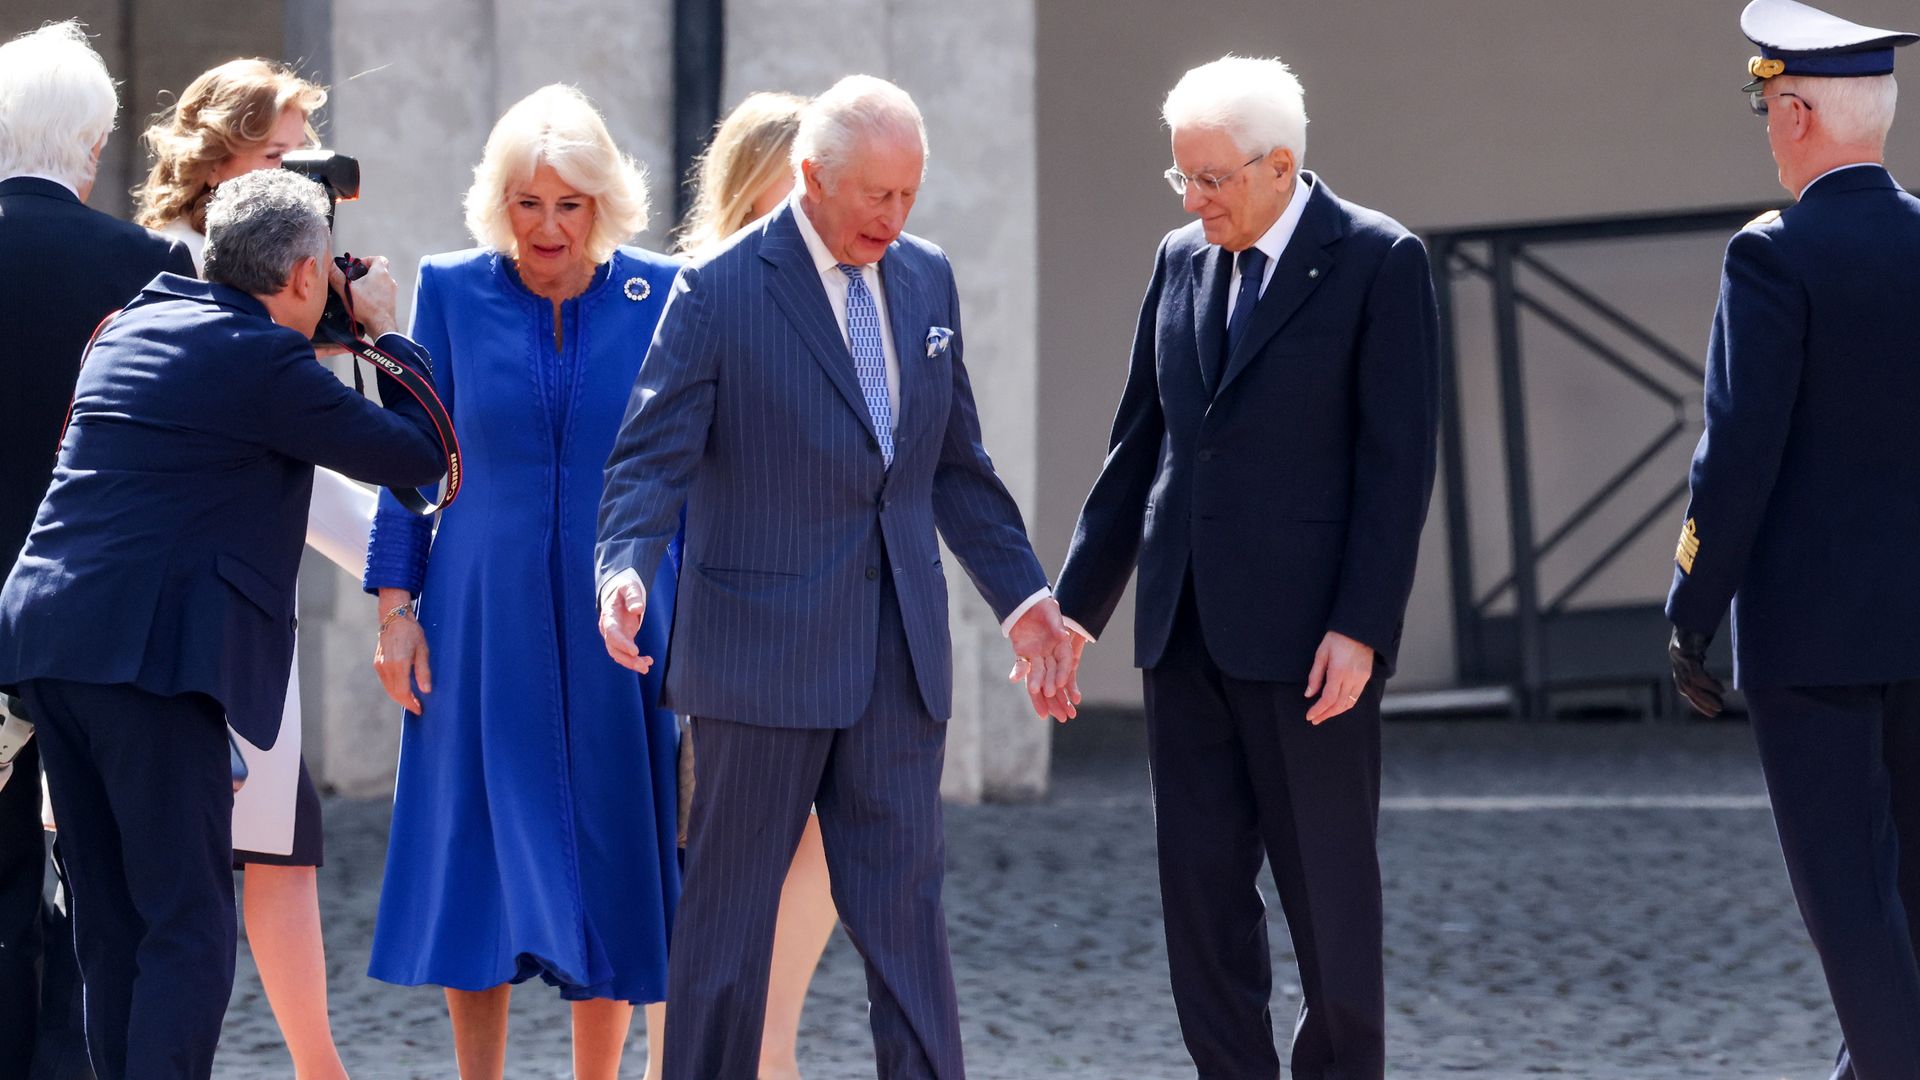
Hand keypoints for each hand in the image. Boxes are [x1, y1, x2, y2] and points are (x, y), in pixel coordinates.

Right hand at [330, 254, 397, 338]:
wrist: (380, 326)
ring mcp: (391, 293)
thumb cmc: (367, 307)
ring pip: (379, 284)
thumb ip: (337, 276)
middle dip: (365, 275)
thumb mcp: (346, 290)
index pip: (378, 258)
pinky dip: (372, 296)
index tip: (357, 267)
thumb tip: (330, 267)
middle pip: (378, 271)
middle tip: (354, 281)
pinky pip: (381, 295)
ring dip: (369, 286)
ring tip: (356, 293)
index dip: (367, 260)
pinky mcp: (390, 303)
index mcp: (380, 273)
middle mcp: (389, 281)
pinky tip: (362, 303)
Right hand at [373, 589, 430, 714]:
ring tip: (412, 702)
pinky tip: (403, 691)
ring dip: (400, 697)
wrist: (394, 618)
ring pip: (389, 689)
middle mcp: (386, 666)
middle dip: (406, 703)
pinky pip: (386, 682)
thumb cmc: (412, 632)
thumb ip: (424, 671)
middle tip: (418, 709)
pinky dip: (394, 689)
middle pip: (395, 693)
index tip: (420, 710)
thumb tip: (426, 691)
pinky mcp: (377, 663)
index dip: (411, 703)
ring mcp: (380, 665)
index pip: (403, 691)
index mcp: (399, 663)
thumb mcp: (423, 650)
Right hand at [598, 579, 653, 673]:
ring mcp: (615, 636)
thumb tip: (638, 609)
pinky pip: (626, 653)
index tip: (635, 651)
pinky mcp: (622, 639)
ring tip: (646, 668)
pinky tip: (648, 662)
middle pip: (613, 648)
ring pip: (618, 654)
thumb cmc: (624, 589)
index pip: (612, 633)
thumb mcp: (629, 587)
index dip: (622, 643)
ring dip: (631, 663)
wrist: (619, 593)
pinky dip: (635, 660)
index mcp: (608, 616)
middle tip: (642, 666)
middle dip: (627, 659)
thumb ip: (632, 596)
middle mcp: (608, 629)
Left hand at [1006, 598, 1077, 721]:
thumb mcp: (1050, 612)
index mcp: (1060, 645)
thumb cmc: (1042, 605)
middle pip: (1052, 674)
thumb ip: (1056, 624)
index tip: (1061, 683)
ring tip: (1035, 692)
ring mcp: (1035, 655)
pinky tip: (1014, 678)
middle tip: (1051, 696)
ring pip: (1037, 674)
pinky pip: (1020, 666)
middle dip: (1052, 687)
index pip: (1064, 662)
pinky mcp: (1022, 653)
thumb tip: (1063, 636)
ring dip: (1036, 683)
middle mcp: (1050, 653)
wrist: (1025, 602)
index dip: (1062, 672)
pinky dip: (1018, 672)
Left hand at [1304, 630, 1373, 724]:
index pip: (1328, 698)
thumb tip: (1309, 694)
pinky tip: (1337, 706)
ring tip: (1324, 715)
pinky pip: (1356, 697)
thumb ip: (1315, 676)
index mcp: (1339, 671)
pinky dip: (1346, 705)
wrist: (1360, 629)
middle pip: (1339, 704)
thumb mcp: (1321, 654)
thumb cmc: (1337, 638)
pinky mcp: (1366, 677)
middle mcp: (1352, 678)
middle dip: (1325, 714)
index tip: (1310, 716)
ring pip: (1349, 703)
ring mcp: (1361, 679)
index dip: (1318, 710)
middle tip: (1314, 719)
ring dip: (1336, 712)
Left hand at [1669, 627, 1723, 716]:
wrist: (1691, 607)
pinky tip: (1721, 690)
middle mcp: (1676, 658)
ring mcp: (1679, 655)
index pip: (1682, 684)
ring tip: (1720, 706)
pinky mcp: (1685, 651)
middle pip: (1685, 687)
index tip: (1710, 708)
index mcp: (1677, 658)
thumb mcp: (1698, 641)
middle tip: (1717, 712)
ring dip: (1705, 697)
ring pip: (1690, 684)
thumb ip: (1699, 653)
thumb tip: (1706, 659)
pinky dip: (1708, 684)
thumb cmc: (1698, 623)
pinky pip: (1696, 674)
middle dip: (1700, 702)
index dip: (1694, 698)